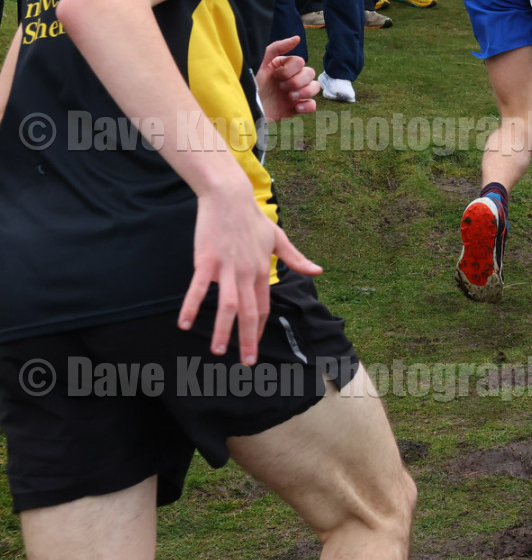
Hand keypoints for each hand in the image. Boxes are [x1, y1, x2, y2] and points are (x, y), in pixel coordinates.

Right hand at [180, 176, 321, 361]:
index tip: (254, 347)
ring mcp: (227, 268)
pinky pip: (199, 288)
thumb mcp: (279, 238)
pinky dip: (192, 306)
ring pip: (228, 306)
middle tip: (247, 363)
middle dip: (248, 341)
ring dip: (223, 330)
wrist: (230, 197)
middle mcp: (247, 273)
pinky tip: (185, 324)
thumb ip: (296, 258)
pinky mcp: (207, 261)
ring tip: (218, 351)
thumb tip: (319, 271)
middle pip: (249, 313)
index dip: (259, 329)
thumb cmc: (252, 218)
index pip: (263, 307)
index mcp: (263, 271)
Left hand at [256, 35, 318, 119]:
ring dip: (306, 92)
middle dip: (298, 81)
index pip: (300, 62)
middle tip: (282, 88)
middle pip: (310, 73)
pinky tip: (297, 108)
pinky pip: (312, 105)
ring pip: (315, 87)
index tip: (275, 76)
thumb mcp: (259, 63)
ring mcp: (294, 94)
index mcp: (282, 67)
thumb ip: (276, 48)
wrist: (244, 109)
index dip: (290, 70)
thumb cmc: (248, 85)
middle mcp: (290, 79)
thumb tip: (297, 38)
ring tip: (291, 98)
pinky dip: (308, 106)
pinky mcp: (294, 108)